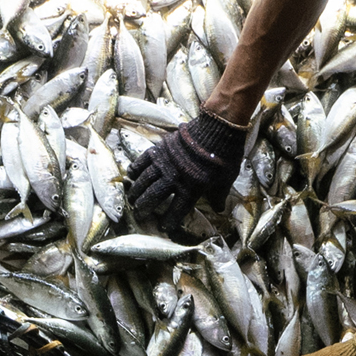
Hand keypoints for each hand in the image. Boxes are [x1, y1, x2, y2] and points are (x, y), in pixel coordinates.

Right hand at [123, 110, 246, 237]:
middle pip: (153, 197)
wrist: (216, 128)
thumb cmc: (224, 156)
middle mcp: (174, 179)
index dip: (168, 221)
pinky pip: (143, 160)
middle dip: (143, 208)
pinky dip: (135, 168)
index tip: (163, 227)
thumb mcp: (225, 180)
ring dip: (136, 191)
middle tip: (137, 214)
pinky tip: (130, 175)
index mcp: (191, 190)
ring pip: (145, 180)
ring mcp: (164, 163)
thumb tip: (218, 209)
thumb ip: (218, 196)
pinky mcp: (160, 149)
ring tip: (131, 199)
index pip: (176, 211)